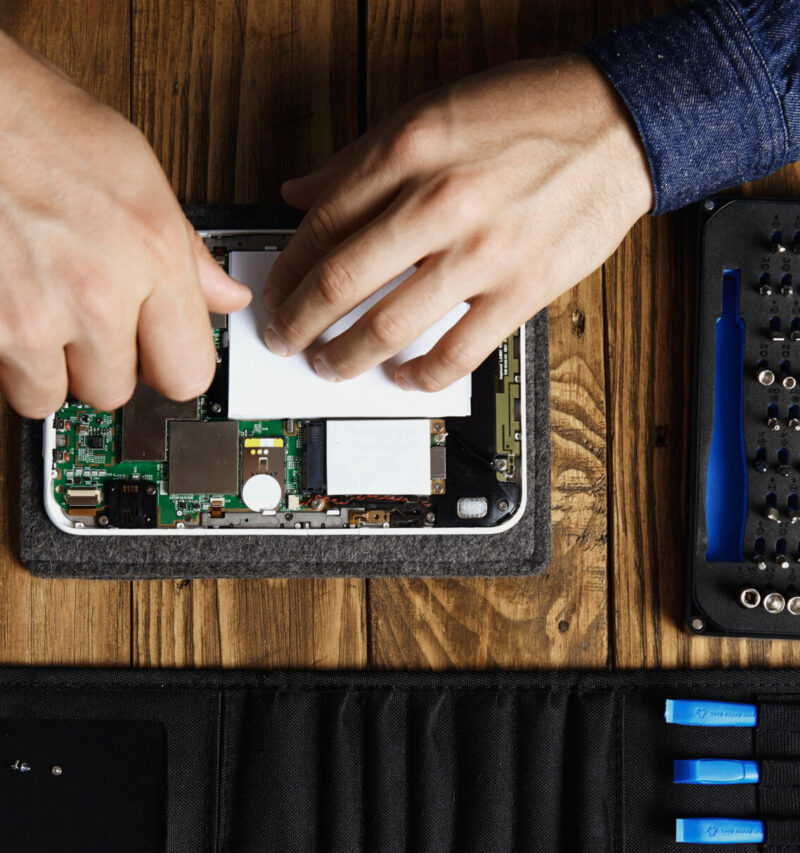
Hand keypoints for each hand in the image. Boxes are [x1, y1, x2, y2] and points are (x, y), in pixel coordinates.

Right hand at [0, 32, 250, 417]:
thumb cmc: (30, 119)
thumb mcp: (131, 166)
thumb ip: (183, 248)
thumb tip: (225, 294)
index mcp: (151, 252)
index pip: (189, 374)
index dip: (166, 365)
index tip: (152, 355)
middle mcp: (99, 292)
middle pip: (116, 392)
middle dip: (96, 361)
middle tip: (76, 313)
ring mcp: (35, 315)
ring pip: (52, 396)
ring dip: (42, 365)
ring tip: (32, 306)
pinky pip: (3, 381)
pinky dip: (0, 354)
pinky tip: (4, 307)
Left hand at [263, 55, 652, 390]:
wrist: (619, 123)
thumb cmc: (531, 111)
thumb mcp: (434, 109)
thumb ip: (363, 156)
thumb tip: (302, 191)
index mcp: (411, 150)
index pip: (322, 224)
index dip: (287, 270)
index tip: (276, 293)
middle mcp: (440, 202)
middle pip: (342, 281)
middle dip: (300, 322)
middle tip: (286, 340)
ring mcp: (482, 253)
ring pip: (389, 325)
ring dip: (348, 356)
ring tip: (331, 365)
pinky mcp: (521, 291)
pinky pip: (457, 351)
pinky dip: (421, 375)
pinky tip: (405, 378)